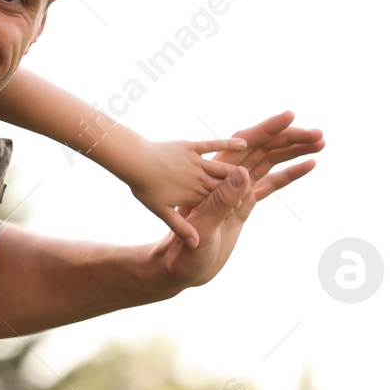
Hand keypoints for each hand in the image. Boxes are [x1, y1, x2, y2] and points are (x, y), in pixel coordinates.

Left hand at [128, 137, 248, 246]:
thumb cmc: (145, 188)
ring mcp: (196, 162)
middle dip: (241, 189)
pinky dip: (228, 144)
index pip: (222, 204)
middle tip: (255, 190)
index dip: (235, 206)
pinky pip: (213, 144)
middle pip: (228, 186)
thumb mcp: (161, 211)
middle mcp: (199, 179)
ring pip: (224, 167)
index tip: (246, 208)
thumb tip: (195, 245)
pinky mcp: (191, 146)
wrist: (134, 161)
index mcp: (195, 196)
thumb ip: (181, 228)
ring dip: (238, 170)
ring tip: (252, 172)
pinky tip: (244, 144)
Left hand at [151, 111, 323, 290]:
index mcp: (213, 178)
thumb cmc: (183, 254)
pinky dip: (289, 173)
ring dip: (293, 151)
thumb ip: (221, 203)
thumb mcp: (203, 229)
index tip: (290, 118)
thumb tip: (243, 173)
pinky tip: (309, 164)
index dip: (267, 130)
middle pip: (261, 149)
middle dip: (289, 138)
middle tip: (319, 133)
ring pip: (268, 163)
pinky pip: (270, 184)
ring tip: (320, 142)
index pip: (244, 145)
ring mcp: (236, 191)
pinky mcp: (244, 204)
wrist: (179, 270)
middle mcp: (225, 179)